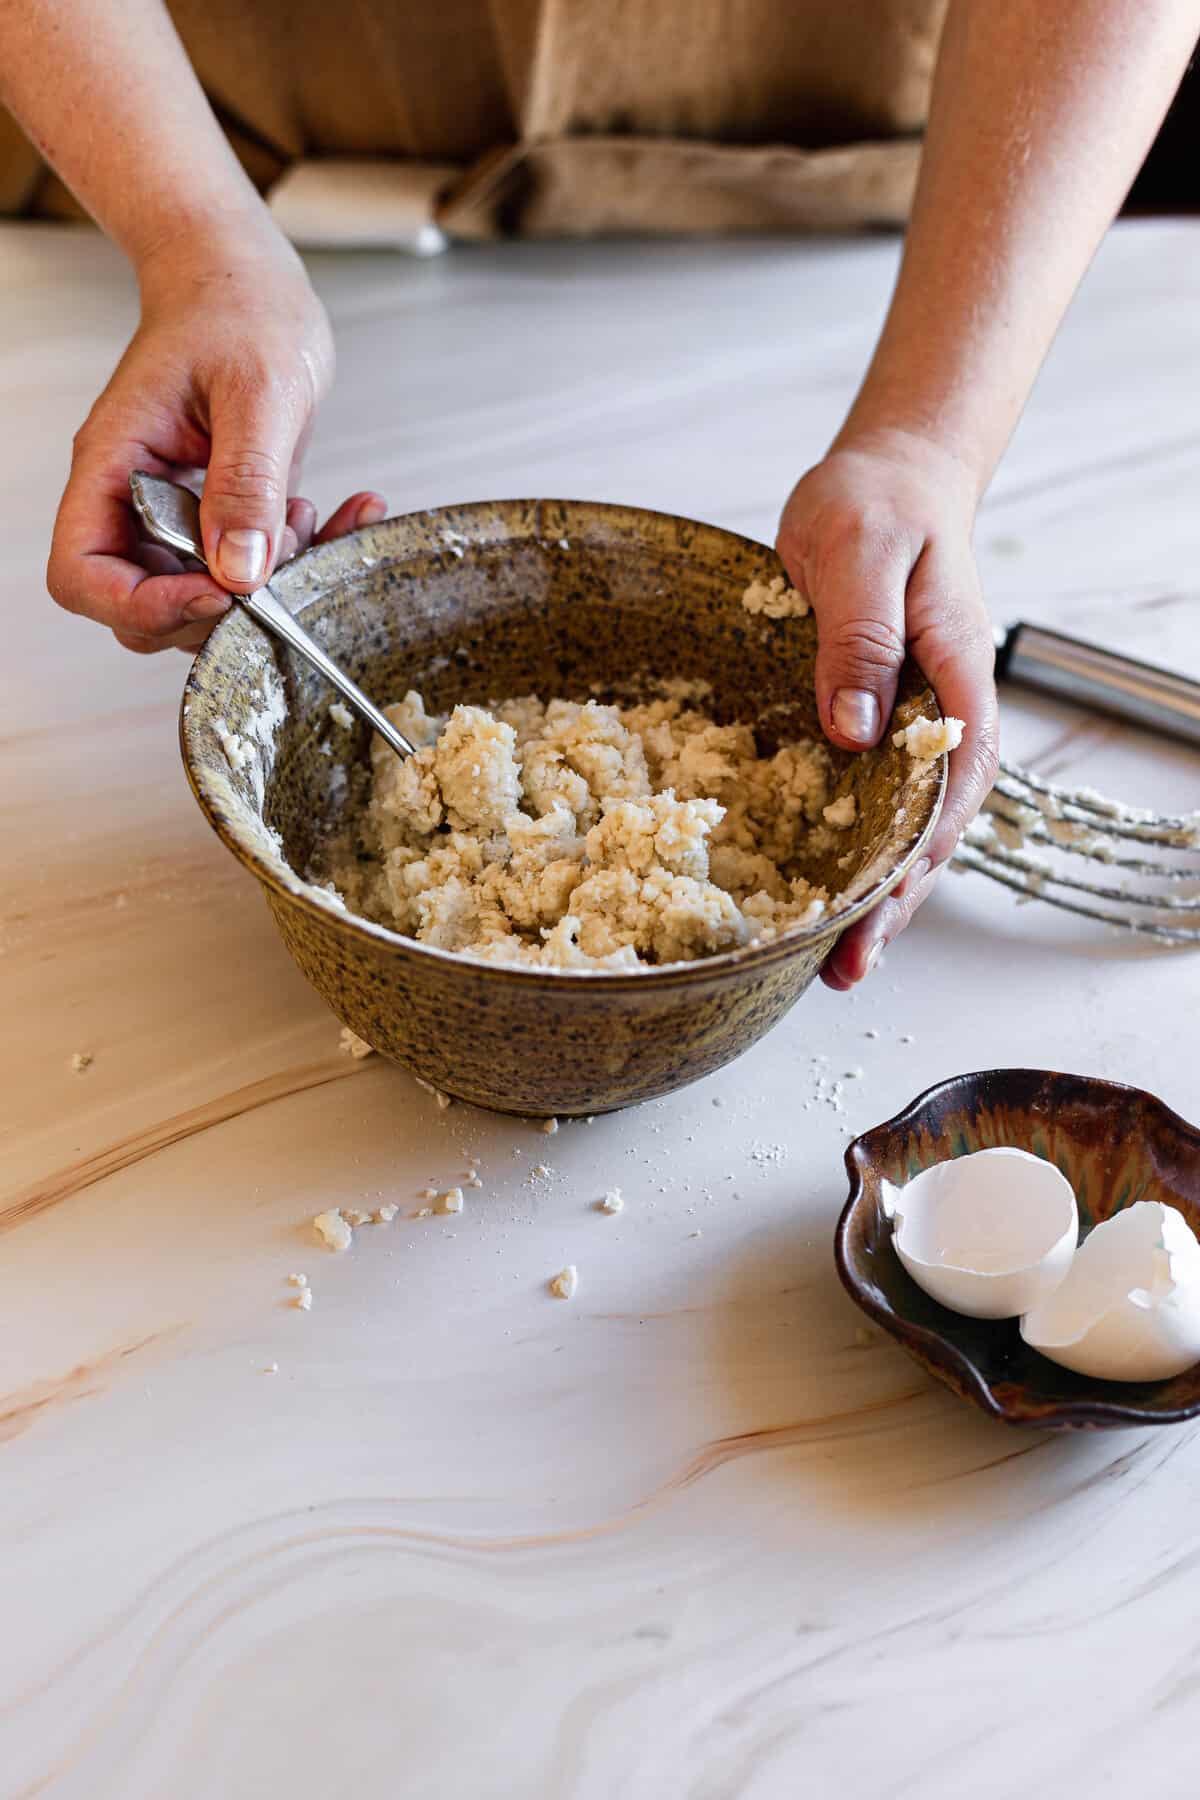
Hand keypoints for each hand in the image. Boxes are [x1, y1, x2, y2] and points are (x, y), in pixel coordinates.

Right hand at [47, 225, 385, 653]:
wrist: (249, 280)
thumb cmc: (236, 308)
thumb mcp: (257, 390)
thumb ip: (247, 482)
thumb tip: (239, 572)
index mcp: (111, 464)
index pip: (83, 575)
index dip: (142, 606)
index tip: (218, 591)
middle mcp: (133, 498)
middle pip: (139, 607)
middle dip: (216, 606)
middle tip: (278, 564)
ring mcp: (176, 512)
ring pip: (202, 597)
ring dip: (265, 586)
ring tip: (308, 520)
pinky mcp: (221, 516)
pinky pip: (249, 568)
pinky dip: (298, 559)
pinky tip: (341, 515)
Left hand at [776, 429, 999, 987]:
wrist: (882, 477)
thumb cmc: (878, 503)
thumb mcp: (863, 551)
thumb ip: (859, 637)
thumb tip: (852, 731)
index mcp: (955, 676)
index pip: (954, 779)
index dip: (920, 849)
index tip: (882, 902)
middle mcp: (938, 713)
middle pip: (928, 826)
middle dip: (892, 901)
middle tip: (847, 966)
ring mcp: (904, 724)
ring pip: (896, 827)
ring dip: (870, 895)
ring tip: (834, 965)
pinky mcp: (866, 722)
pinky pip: (861, 799)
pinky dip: (842, 852)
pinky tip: (816, 897)